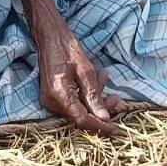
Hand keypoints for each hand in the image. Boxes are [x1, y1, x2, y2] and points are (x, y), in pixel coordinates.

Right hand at [34, 15, 114, 133]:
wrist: (50, 36)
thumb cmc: (68, 49)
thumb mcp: (86, 70)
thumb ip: (94, 96)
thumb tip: (105, 118)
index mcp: (59, 95)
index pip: (82, 120)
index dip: (101, 126)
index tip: (117, 129)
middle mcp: (51, 102)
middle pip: (81, 116)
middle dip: (100, 108)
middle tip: (117, 98)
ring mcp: (49, 101)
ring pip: (78, 110)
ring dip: (94, 99)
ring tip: (104, 78)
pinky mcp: (52, 98)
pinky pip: (73, 103)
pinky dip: (85, 95)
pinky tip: (95, 80)